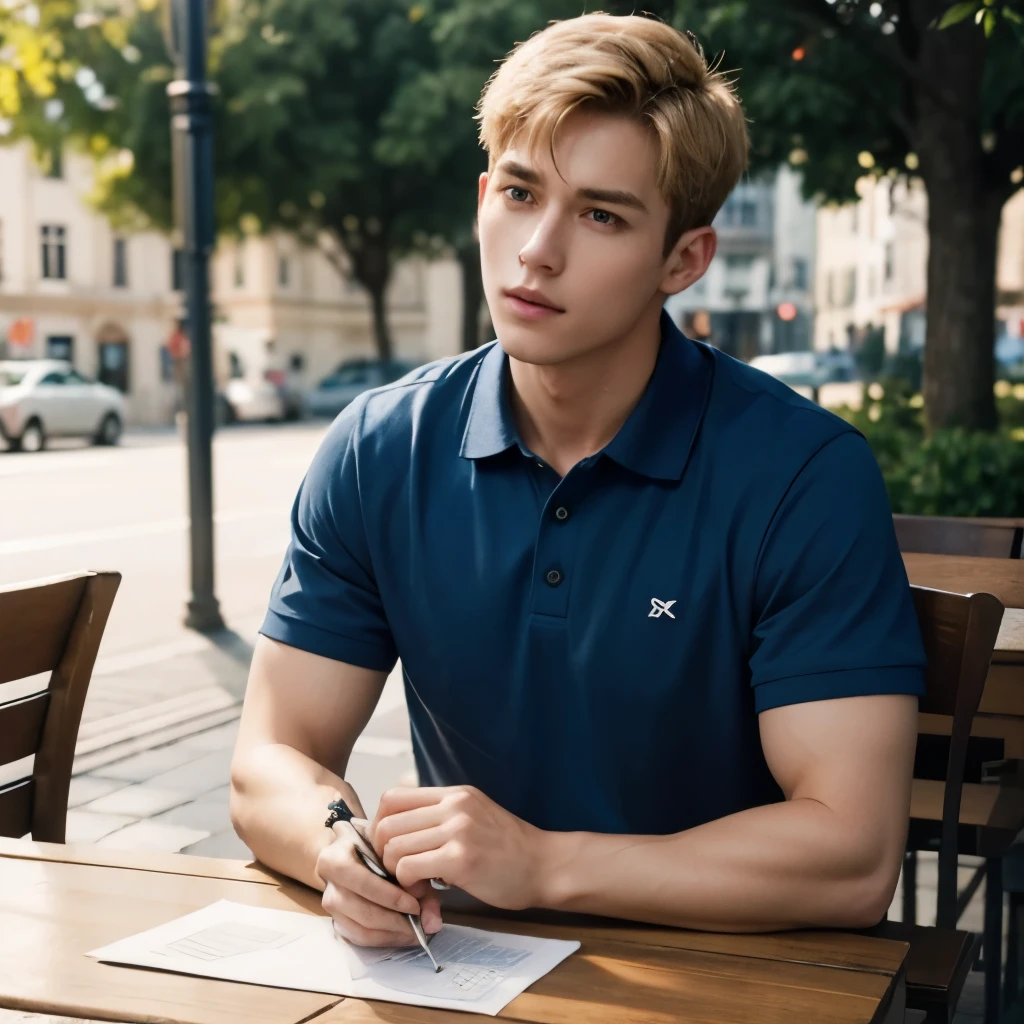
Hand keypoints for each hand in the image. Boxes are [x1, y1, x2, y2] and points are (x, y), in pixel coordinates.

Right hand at [317, 818, 443, 946]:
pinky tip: (403, 935)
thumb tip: (433, 924)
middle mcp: (327, 882)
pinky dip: (384, 940)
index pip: (364, 883)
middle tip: (420, 925)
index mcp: (336, 857)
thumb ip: (418, 880)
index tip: (416, 906)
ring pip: (361, 929)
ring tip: (415, 932)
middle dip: (395, 922)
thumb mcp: (396, 852)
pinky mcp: (335, 920)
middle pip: (363, 911)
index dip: (392, 898)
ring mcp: (329, 902)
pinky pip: (359, 938)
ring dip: (392, 935)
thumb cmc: (377, 847)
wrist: (350, 849)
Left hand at [371, 786, 549, 910]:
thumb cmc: (509, 849)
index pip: (393, 798)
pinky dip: (408, 886)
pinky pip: (409, 869)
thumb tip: (396, 836)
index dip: (380, 826)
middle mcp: (454, 806)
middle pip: (387, 823)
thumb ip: (440, 820)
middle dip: (383, 854)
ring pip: (393, 847)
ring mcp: (458, 830)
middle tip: (401, 874)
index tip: (389, 848)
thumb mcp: (474, 818)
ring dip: (396, 873)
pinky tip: (426, 893)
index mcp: (455, 794)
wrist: (545, 865)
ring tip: (417, 885)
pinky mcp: (461, 858)